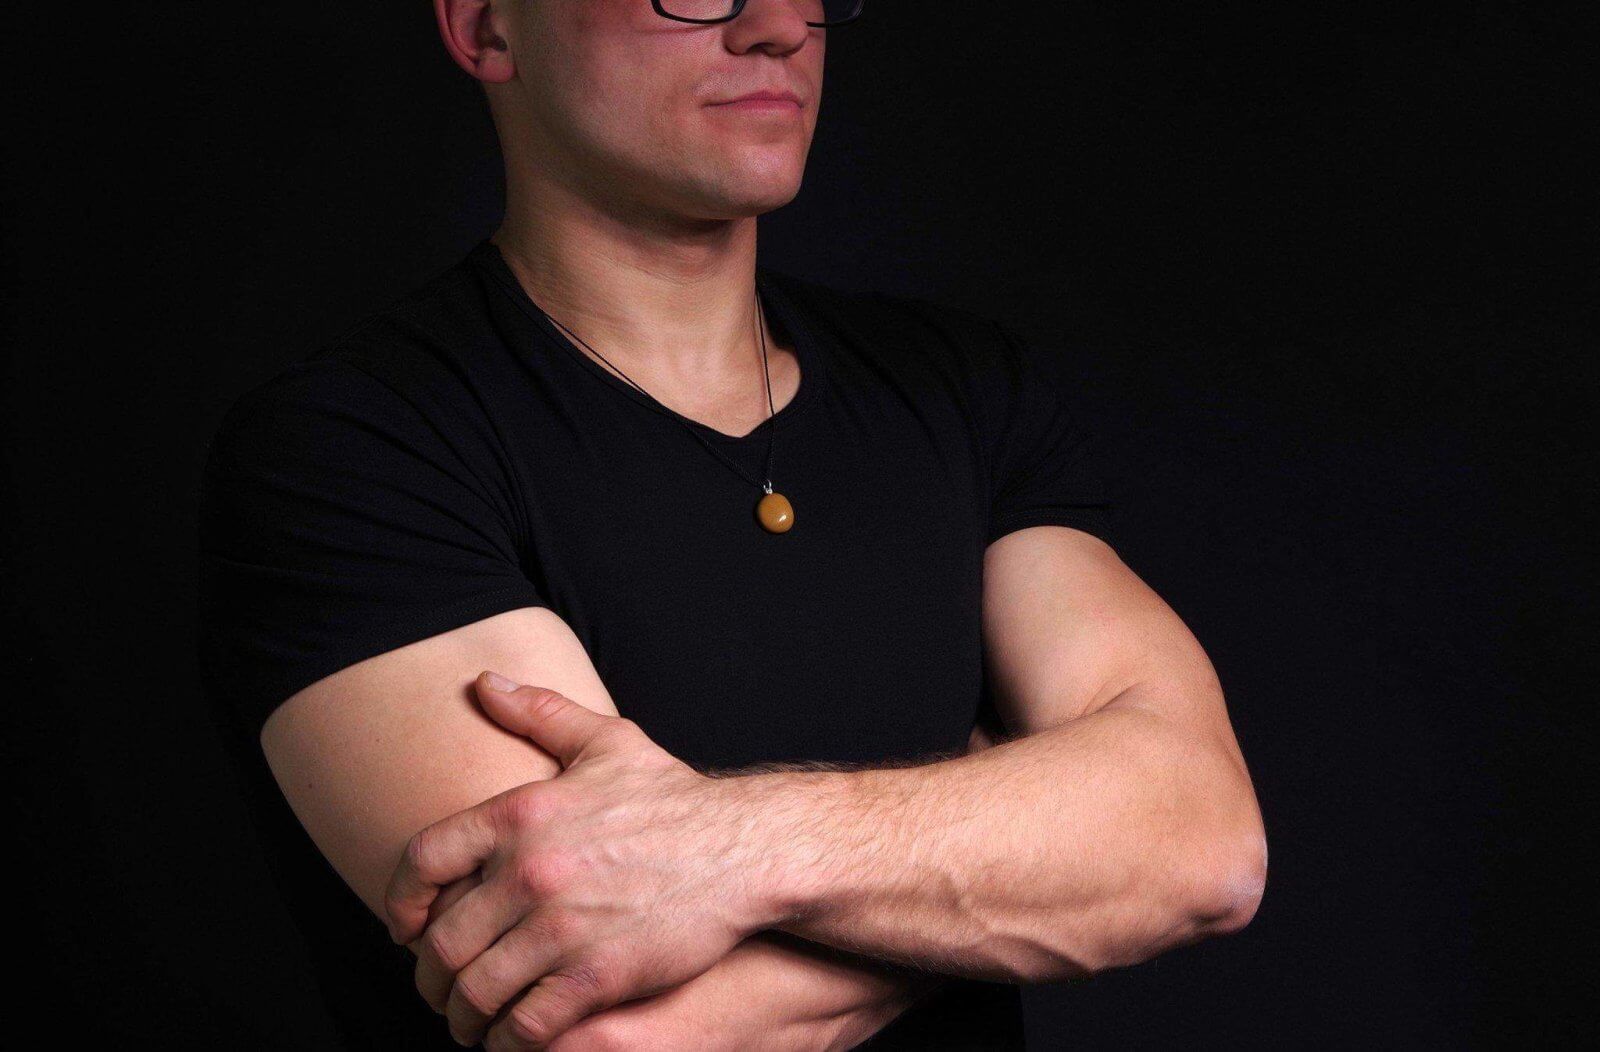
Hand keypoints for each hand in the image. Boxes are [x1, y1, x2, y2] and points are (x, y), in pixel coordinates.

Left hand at [384, 672, 779, 1049]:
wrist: (744, 849)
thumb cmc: (676, 799)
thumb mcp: (608, 742)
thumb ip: (540, 712)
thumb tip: (483, 683)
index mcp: (521, 814)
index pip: (422, 860)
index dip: (401, 901)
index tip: (407, 926)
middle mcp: (530, 870)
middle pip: (441, 940)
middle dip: (429, 977)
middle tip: (438, 990)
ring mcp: (561, 927)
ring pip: (476, 990)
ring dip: (462, 1017)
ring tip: (470, 1024)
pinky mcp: (596, 976)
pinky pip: (525, 1024)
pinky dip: (507, 1041)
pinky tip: (511, 1039)